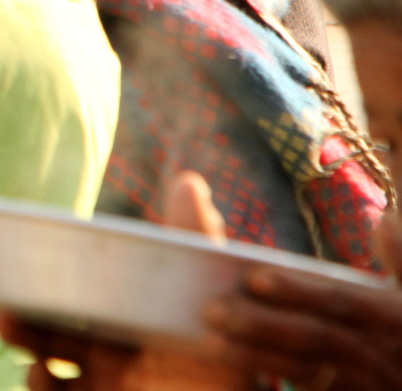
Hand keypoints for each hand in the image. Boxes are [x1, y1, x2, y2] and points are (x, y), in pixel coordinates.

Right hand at [0, 172, 255, 390]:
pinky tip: (39, 375)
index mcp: (131, 320)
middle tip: (3, 306)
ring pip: (42, 361)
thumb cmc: (230, 368)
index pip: (80, 293)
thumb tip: (188, 179)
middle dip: (21, 315)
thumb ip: (198, 242)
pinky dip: (38, 386)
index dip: (47, 276)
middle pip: (49, 328)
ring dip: (21, 342)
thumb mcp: (216, 301)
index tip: (22, 257)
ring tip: (8, 325)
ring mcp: (102, 384)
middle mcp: (111, 354)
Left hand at [202, 210, 401, 390]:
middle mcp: (372, 349)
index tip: (254, 278)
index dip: (298, 291)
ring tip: (210, 341)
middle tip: (211, 309)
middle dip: (262, 325)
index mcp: (387, 315)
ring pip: (304, 369)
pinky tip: (236, 370)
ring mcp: (361, 381)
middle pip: (312, 337)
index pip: (339, 301)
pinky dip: (271, 381)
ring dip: (257, 356)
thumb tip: (383, 220)